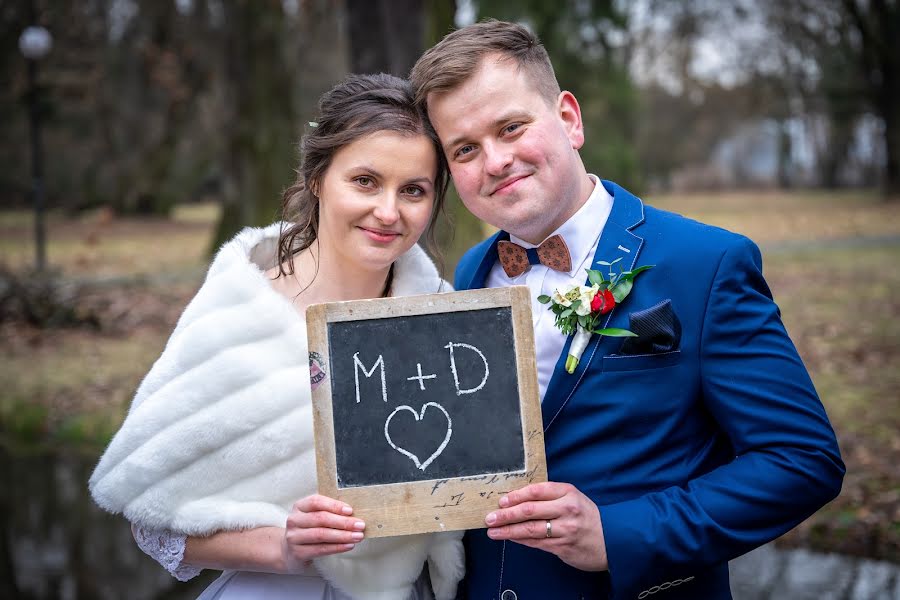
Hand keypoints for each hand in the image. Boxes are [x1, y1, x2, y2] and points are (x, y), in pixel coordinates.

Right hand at [281, 494, 365, 571]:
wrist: (289, 551)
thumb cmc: (308, 530)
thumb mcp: (314, 516)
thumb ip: (329, 512)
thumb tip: (353, 514)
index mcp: (300, 506)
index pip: (316, 502)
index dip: (334, 505)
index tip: (350, 510)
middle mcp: (294, 520)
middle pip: (321, 519)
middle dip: (343, 522)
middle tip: (360, 525)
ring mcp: (294, 537)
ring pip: (321, 534)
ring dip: (343, 536)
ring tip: (357, 536)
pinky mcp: (297, 552)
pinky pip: (320, 549)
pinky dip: (337, 547)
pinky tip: (348, 546)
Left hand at [484, 482, 607, 571]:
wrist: (612, 540)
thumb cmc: (587, 516)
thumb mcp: (573, 498)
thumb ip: (550, 497)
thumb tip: (518, 499)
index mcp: (568, 493)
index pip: (536, 491)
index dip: (516, 496)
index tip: (501, 500)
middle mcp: (566, 510)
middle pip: (530, 510)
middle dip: (506, 514)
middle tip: (490, 517)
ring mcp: (565, 530)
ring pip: (530, 529)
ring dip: (508, 530)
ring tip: (493, 531)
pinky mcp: (563, 547)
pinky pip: (537, 543)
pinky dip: (521, 540)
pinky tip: (510, 538)